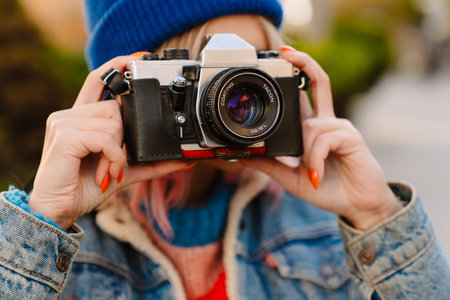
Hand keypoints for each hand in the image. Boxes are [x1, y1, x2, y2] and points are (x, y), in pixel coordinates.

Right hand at [30, 56, 189, 229]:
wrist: (59, 210)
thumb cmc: (85, 187)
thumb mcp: (125, 170)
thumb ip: (152, 162)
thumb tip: (185, 158)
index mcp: (82, 117)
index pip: (98, 80)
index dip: (118, 66)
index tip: (139, 59)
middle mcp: (70, 114)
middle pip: (117, 108)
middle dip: (125, 138)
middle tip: (117, 163)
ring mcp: (64, 122)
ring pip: (114, 123)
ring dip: (120, 153)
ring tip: (109, 171)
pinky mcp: (65, 135)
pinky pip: (106, 137)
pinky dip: (114, 157)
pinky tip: (105, 172)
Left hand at [241, 47, 402, 229]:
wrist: (356, 207)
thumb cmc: (327, 189)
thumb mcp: (291, 177)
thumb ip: (270, 165)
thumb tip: (241, 156)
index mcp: (313, 129)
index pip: (304, 95)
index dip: (295, 76)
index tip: (279, 59)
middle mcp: (327, 122)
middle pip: (318, 82)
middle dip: (304, 63)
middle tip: (285, 51)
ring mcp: (339, 127)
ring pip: (310, 126)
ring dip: (305, 153)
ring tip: (311, 174)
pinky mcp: (350, 136)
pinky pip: (322, 139)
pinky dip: (315, 158)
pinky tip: (317, 173)